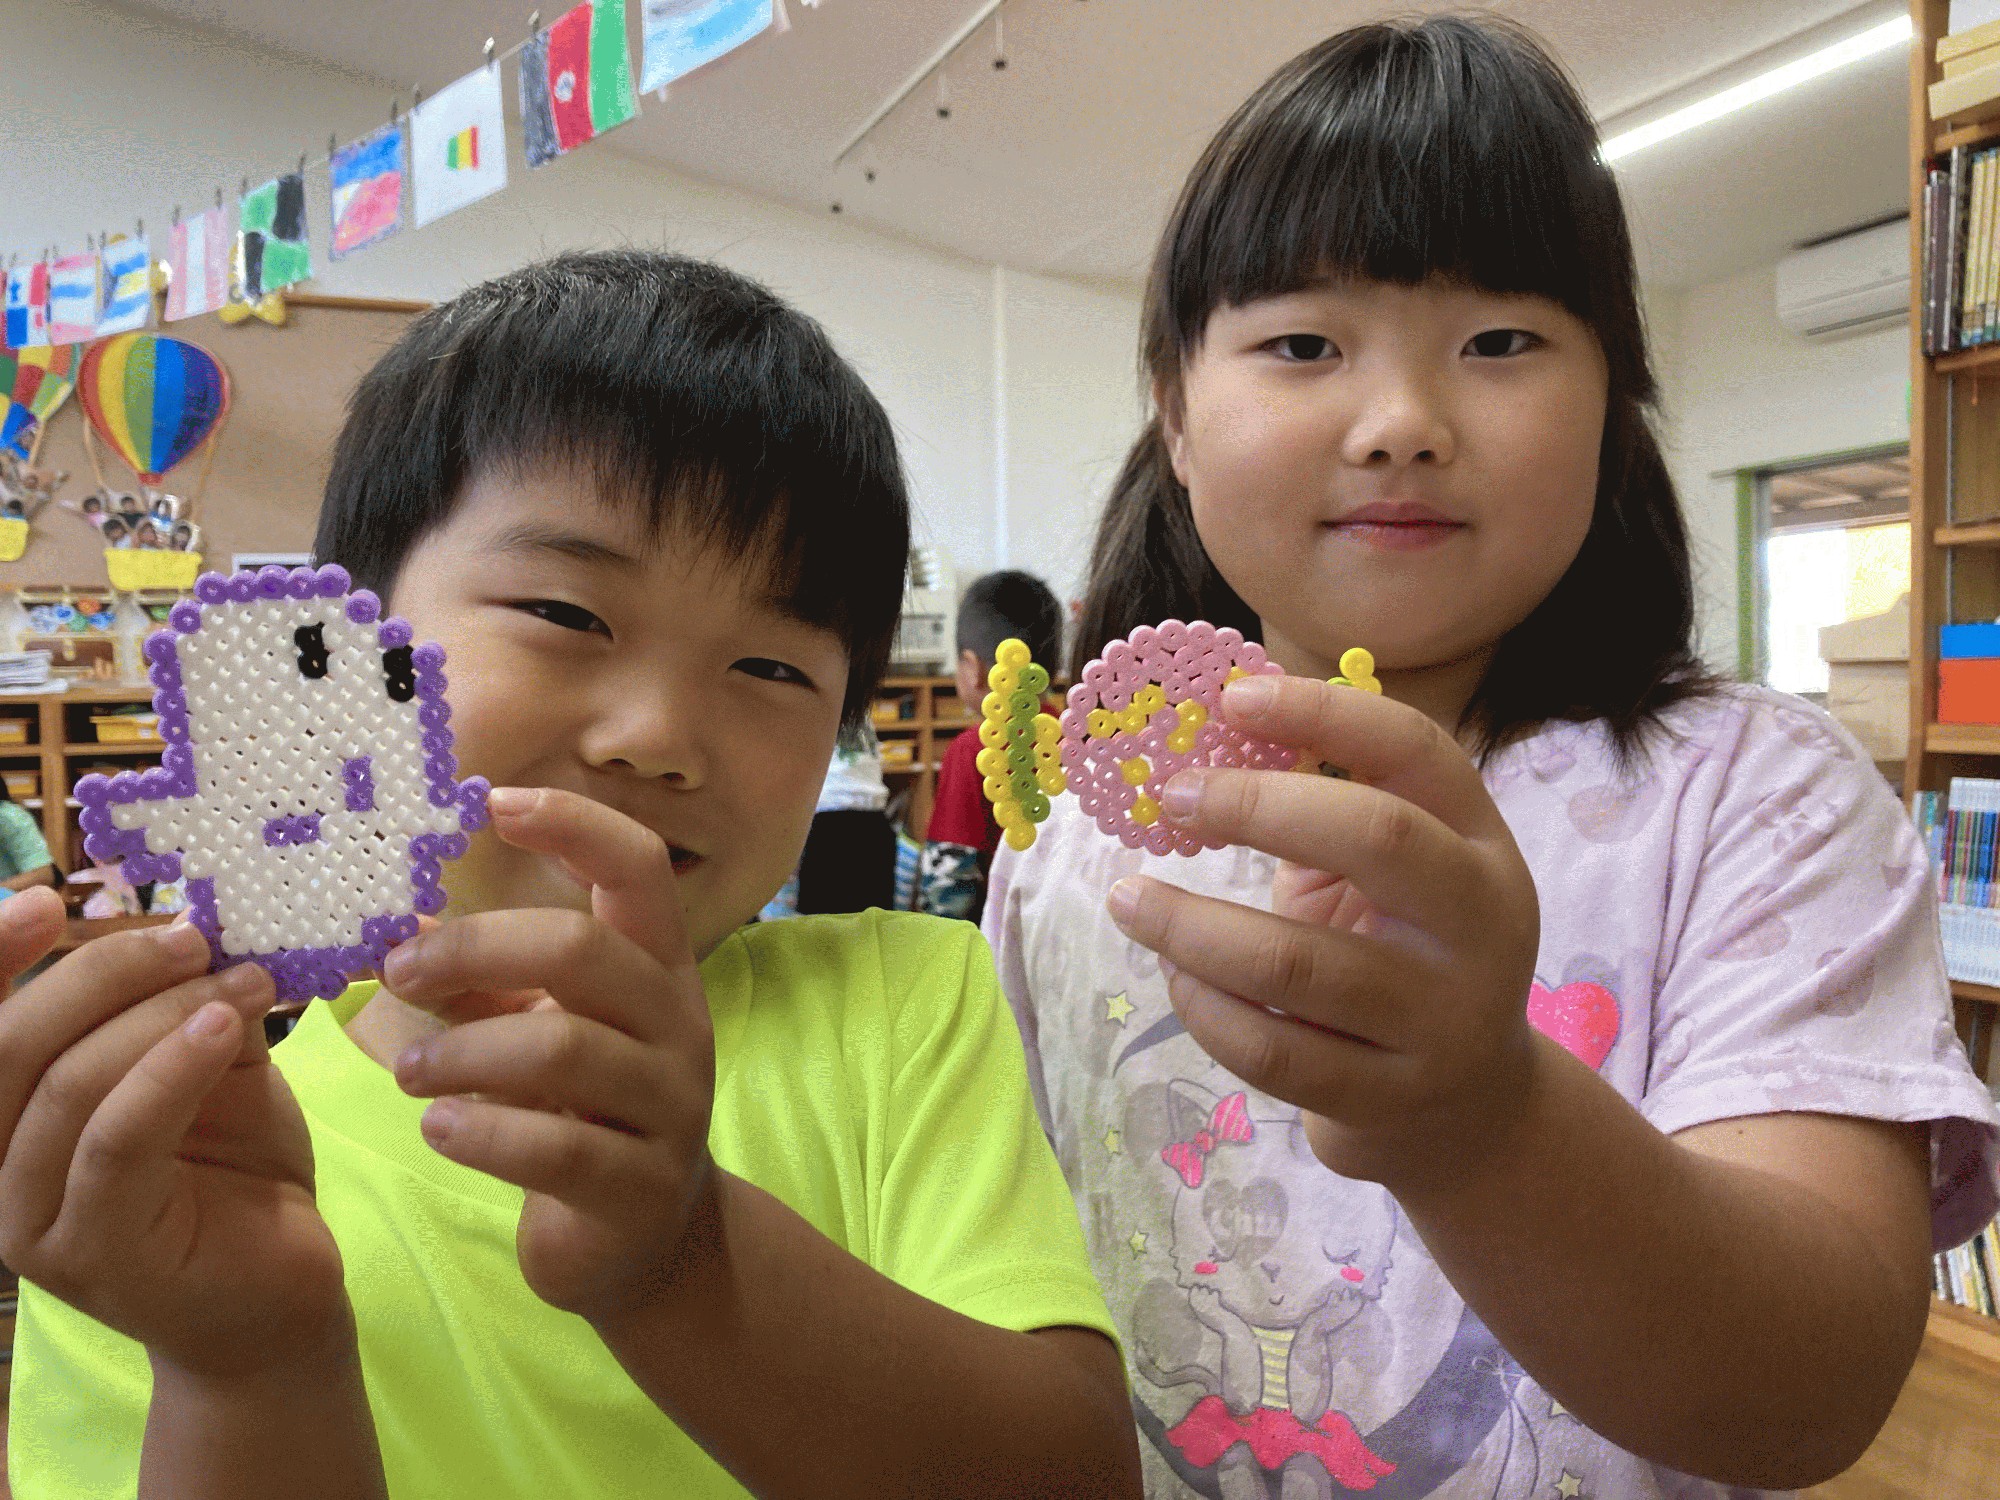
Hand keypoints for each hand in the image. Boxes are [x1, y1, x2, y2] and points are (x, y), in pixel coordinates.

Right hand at [0, 890, 345, 1381]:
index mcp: (11, 1118)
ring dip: (157, 1014)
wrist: (278, 1298)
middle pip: (11, 1043)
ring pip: (67, 1083)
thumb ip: (183, 1008)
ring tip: (240, 980)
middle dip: (100, 971)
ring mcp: (32, 1219)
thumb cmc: (236, 1176)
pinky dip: (169, 1069)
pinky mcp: (88, 1253)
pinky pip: (117, 1138)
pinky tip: (225, 1028)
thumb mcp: (211, 1070)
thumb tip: (196, 924)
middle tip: (191, 935)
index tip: (48, 898)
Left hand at [382, 787, 714, 1326]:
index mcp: (656, 967)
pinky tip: (439, 1129)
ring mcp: (666, 1105)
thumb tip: (393, 920)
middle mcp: (675, 1023)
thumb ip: (483, 980)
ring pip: (563, 1049)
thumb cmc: (579, 1113)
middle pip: (585, 949)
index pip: (637, 867)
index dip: (572, 823)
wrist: (642, 1241)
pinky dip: (484, 1132)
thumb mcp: (541, 1030)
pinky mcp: (637, 1185)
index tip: (491, 802)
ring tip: (407, 1070)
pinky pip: (556, 1149)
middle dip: (476, 947)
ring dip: (464, 1050)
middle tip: (395, 971)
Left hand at [1105, 674, 1540, 1189]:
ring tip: (1130, 899)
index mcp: (1482, 844)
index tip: (1231, 698)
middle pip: (1376, 837)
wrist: (1469, 1105)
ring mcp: (1441, 1020)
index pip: (1414, 751)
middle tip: (1171, 798)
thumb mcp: (1390, 876)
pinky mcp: (1386, 1098)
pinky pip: (1271, 1051)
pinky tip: (1175, 975)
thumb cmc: (1398, 953)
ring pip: (1297, 963)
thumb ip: (1325, 811)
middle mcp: (1482, 924)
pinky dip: (1204, 1008)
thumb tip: (1207, 736)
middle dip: (1257, 806)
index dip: (1324, 713)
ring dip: (1191, 926)